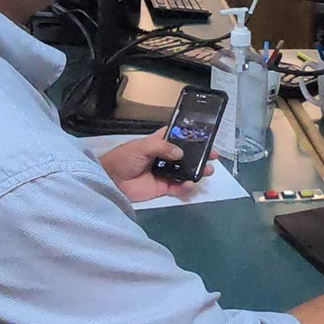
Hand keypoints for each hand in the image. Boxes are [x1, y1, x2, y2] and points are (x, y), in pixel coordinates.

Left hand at [99, 129, 217, 201]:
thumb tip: (181, 154)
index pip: (178, 136)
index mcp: (158, 143)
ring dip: (197, 171)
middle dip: (201, 155)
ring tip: (207, 171)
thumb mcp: (141, 147)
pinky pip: (178, 187)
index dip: (191, 136)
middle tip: (214, 156)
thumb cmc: (123, 158)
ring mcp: (164, 173)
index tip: (206, 136)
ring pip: (186, 171)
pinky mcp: (163, 188)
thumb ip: (162, 147)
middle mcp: (164, 157)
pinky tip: (190, 184)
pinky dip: (186, 187)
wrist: (110, 180)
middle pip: (186, 155)